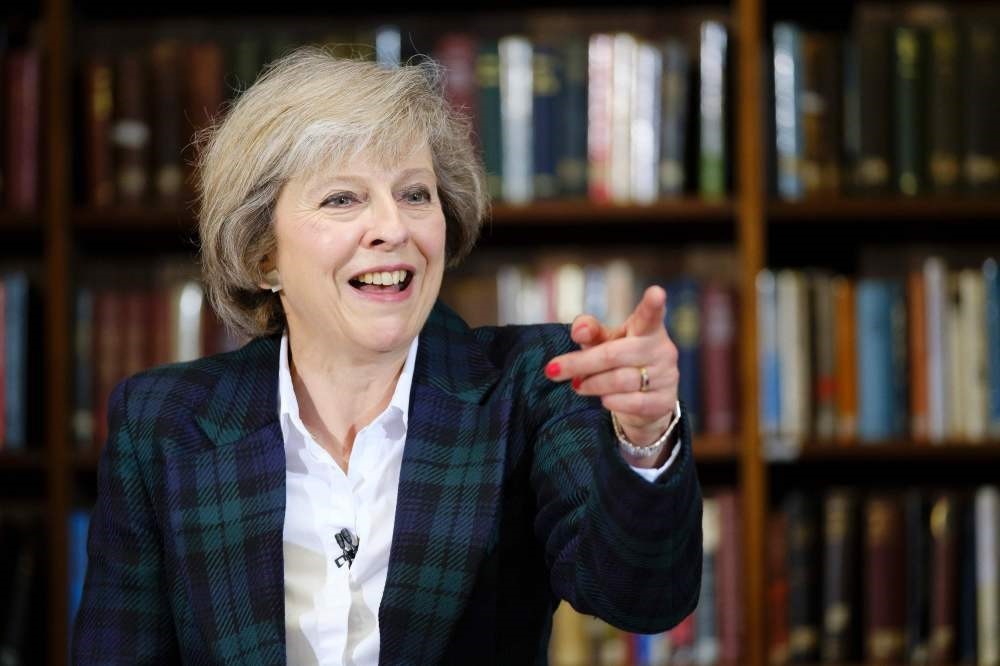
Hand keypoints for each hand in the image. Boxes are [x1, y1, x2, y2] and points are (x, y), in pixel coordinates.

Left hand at [544, 286, 679, 459]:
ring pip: (620, 380)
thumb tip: (578, 330)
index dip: (653, 304)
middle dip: (580, 363)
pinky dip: (611, 402)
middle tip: (554, 371)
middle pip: (613, 354)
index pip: (649, 315)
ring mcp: (667, 375)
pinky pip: (632, 403)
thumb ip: (590, 331)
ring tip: (579, 385)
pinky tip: (604, 400)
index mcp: (647, 328)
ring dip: (592, 385)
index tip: (656, 292)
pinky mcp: (665, 401)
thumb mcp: (604, 342)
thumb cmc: (619, 361)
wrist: (643, 401)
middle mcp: (662, 349)